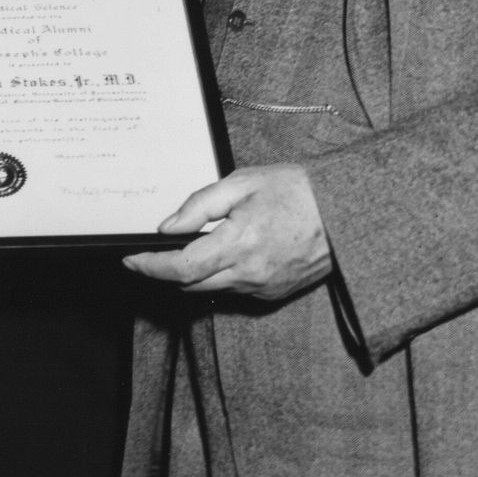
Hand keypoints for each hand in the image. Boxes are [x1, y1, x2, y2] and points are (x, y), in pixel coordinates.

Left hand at [123, 162, 331, 301]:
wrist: (346, 213)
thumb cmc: (297, 191)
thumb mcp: (243, 183)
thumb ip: (200, 205)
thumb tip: (168, 226)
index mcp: (238, 244)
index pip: (180, 268)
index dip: (150, 266)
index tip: (131, 260)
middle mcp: (249, 274)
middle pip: (190, 285)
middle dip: (167, 272)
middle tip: (154, 253)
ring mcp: (263, 288)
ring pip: (211, 289)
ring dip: (195, 274)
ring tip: (195, 247)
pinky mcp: (274, 293)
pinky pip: (235, 290)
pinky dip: (222, 276)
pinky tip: (229, 253)